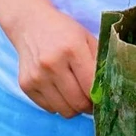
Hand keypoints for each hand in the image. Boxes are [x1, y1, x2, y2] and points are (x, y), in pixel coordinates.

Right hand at [6, 3, 97, 117]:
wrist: (30, 24)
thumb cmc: (64, 31)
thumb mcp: (86, 38)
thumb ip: (99, 62)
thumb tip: (108, 90)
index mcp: (72, 48)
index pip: (91, 86)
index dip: (100, 97)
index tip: (103, 97)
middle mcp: (52, 63)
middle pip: (78, 103)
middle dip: (89, 106)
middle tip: (92, 101)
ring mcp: (37, 76)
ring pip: (64, 111)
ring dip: (74, 107)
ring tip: (75, 94)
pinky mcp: (26, 85)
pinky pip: (49, 109)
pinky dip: (58, 104)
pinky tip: (59, 89)